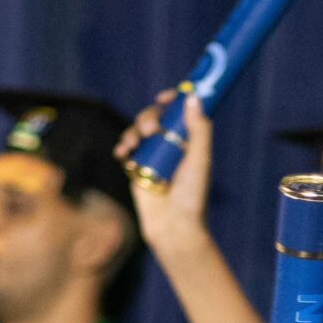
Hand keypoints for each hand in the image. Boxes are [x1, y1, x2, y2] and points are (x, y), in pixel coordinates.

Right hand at [120, 90, 214, 252]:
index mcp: (188, 140)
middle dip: (149, 117)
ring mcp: (152, 156)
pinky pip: (125, 149)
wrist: (173, 226)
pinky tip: (123, 153)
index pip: (179, 111)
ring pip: (137, 130)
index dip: (172, 99)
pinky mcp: (136, 169)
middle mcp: (170, 145)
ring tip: (133, 144)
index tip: (165, 97)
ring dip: (132, 131)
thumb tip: (192, 96)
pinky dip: (122, 146)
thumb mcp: (200, 159)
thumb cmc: (192, 195)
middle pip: (154, 116)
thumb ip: (198, 128)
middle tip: (150, 130)